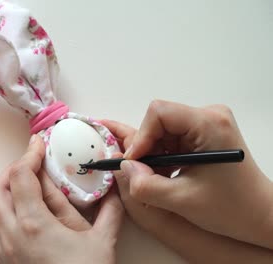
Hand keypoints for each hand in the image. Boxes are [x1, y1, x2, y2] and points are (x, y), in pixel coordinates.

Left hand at [0, 135, 123, 263]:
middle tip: (32, 166)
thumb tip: (112, 188)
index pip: (21, 176)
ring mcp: (3, 251)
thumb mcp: (101, 242)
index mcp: (34, 224)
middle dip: (12, 172)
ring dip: (2, 194)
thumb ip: (108, 211)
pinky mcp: (2, 263)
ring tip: (23, 190)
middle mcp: (11, 235)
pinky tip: (17, 218)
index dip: (29, 155)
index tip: (38, 145)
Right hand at [103, 118, 272, 262]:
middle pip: (159, 120)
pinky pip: (170, 137)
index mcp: (209, 124)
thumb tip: (123, 167)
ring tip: (157, 178)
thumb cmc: (232, 207)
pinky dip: (163, 156)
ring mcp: (207, 123)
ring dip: (154, 154)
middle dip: (147, 148)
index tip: (136, 162)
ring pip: (161, 130)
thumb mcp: (182, 201)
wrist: (259, 214)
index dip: (141, 137)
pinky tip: (167, 174)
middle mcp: (209, 116)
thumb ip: (146, 186)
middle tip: (143, 174)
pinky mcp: (204, 133)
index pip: (159, 113)